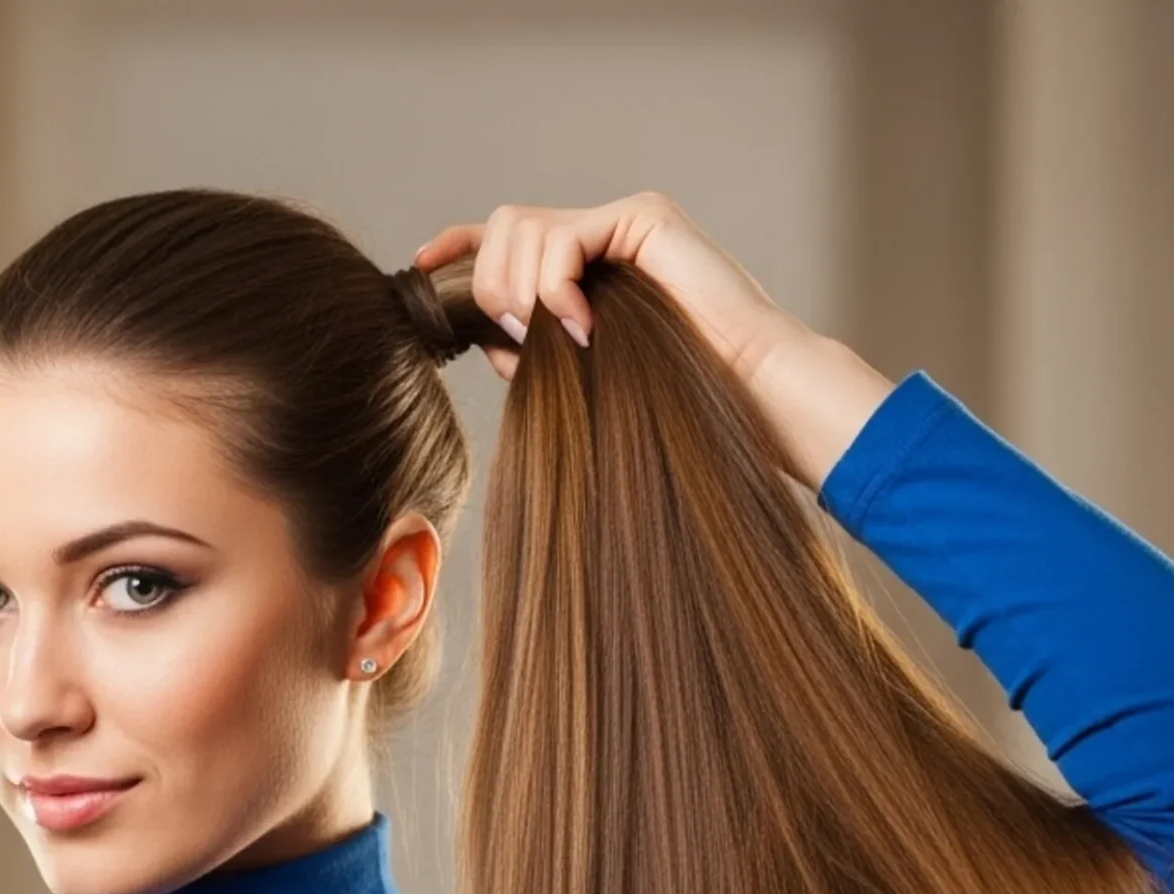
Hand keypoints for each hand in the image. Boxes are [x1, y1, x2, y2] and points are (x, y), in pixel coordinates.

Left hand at [410, 189, 811, 387]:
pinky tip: (582, 328)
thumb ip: (538, 350)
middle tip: (521, 343)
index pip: (506, 237)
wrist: (751, 393)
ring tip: (560, 341)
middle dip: (492, 286)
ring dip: (523, 293)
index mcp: (585, 266)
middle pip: (504, 226)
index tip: (422, 266)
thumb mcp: (587, 375)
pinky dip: (556, 288)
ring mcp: (621, 220)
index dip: (458, 245)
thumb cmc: (680, 397)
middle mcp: (601, 232)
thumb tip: (488, 338)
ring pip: (524, 228)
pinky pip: (564, 238)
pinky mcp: (642, 217)